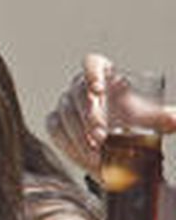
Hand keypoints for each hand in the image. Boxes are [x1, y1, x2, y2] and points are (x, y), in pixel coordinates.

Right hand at [46, 54, 175, 174]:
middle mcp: (80, 86)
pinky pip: (56, 129)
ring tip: (96, 152)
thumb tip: (174, 121)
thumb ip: (162, 118)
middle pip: (78, 94)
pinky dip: (68, 142)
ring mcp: (65, 103)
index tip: (98, 90)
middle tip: (100, 136)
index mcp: (104, 74)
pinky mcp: (56, 121)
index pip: (92, 64)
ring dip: (79, 134)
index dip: (91, 73)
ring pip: (65, 114)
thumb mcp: (151, 119)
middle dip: (88, 117)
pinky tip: (82, 155)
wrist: (120, 142)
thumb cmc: (135, 121)